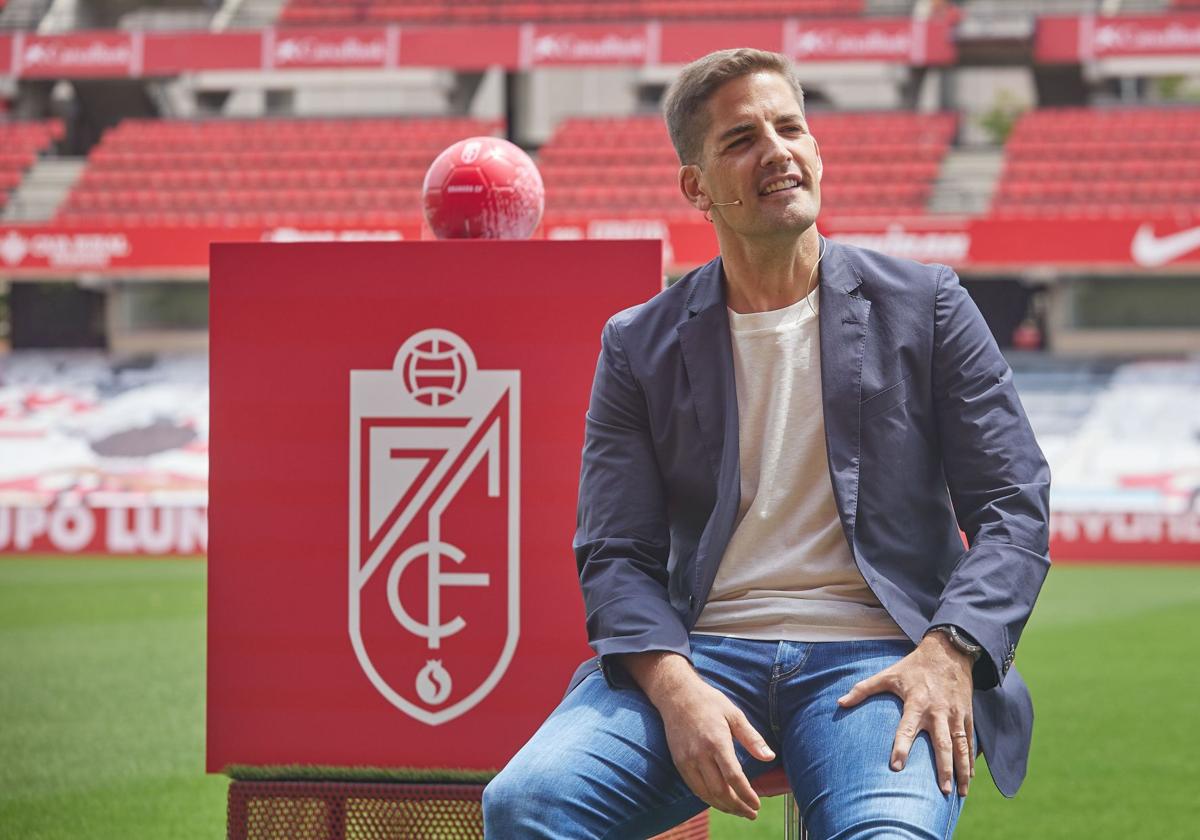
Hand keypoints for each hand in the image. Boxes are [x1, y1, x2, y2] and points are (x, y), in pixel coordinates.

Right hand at [621, 652, 775, 818]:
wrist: (676, 695)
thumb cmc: (709, 702)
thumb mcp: (734, 714)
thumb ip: (752, 738)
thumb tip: (769, 757)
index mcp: (716, 741)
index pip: (734, 777)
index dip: (747, 795)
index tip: (757, 804)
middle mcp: (700, 754)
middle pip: (720, 791)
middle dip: (737, 807)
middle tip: (751, 813)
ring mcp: (687, 760)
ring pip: (706, 794)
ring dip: (724, 807)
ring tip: (739, 811)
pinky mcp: (679, 762)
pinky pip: (694, 788)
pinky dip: (708, 799)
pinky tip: (720, 801)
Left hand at [835, 634, 975, 795]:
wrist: (948, 652)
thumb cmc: (913, 666)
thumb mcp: (888, 674)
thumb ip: (863, 689)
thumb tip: (840, 703)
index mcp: (916, 702)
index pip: (906, 728)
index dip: (901, 747)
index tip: (896, 767)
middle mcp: (937, 711)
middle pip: (942, 744)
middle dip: (943, 769)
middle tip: (943, 791)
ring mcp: (954, 715)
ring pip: (961, 746)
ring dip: (961, 770)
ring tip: (961, 793)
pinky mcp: (966, 715)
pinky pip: (970, 740)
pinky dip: (971, 759)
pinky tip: (970, 777)